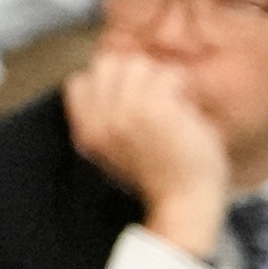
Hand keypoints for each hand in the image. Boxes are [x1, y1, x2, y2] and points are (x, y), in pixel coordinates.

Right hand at [63, 51, 230, 257]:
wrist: (185, 204)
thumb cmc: (162, 180)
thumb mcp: (118, 152)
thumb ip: (108, 119)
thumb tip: (116, 80)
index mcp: (87, 134)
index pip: (79, 83)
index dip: (109, 84)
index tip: (133, 101)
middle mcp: (100, 122)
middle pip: (107, 64)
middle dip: (134, 76)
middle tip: (157, 101)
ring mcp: (125, 113)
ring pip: (137, 63)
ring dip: (160, 79)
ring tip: (174, 106)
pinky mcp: (155, 109)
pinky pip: (168, 74)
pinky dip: (182, 86)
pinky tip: (188, 110)